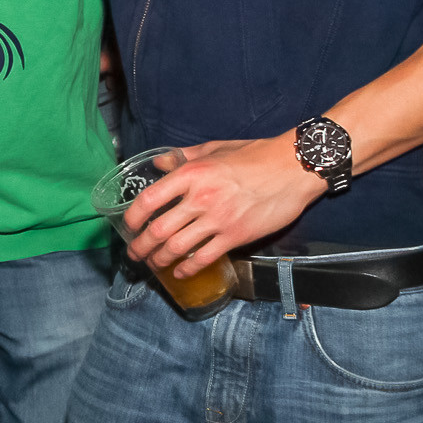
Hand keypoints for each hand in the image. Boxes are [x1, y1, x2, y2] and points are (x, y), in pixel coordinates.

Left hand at [123, 135, 325, 278]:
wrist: (294, 168)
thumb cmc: (254, 155)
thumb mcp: (214, 149)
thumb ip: (183, 157)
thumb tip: (158, 164)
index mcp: (191, 174)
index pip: (149, 200)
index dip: (133, 218)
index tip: (128, 226)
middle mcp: (200, 198)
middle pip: (158, 230)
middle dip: (141, 247)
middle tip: (135, 254)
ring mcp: (218, 219)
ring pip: (177, 248)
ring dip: (160, 260)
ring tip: (153, 264)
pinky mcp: (236, 236)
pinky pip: (204, 258)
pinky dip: (187, 269)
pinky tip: (180, 273)